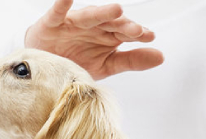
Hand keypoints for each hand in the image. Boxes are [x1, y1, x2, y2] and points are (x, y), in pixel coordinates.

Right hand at [25, 0, 163, 79]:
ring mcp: (74, 24)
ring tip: (117, 9)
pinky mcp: (53, 23)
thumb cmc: (77, 61)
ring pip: (90, 16)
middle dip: (124, 26)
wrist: (45, 66)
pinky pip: (58, 12)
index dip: (137, 34)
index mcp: (108, 36)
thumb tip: (161, 56)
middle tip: (137, 30)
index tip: (149, 36)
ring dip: (103, 12)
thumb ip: (133, 60)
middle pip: (111, 24)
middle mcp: (94, 27)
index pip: (126, 33)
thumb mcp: (107, 65)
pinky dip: (62, 4)